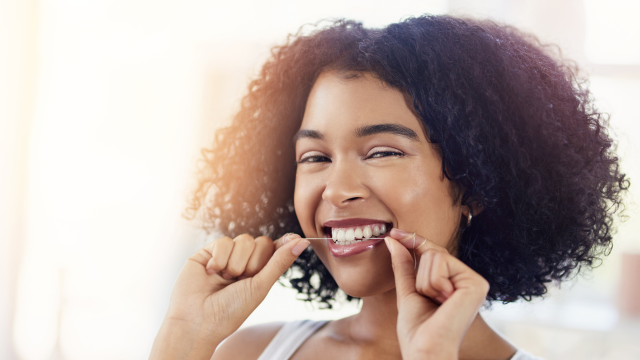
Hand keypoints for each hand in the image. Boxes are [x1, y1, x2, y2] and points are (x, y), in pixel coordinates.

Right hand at [150, 233, 308, 359]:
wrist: (197, 320)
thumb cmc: (230, 311)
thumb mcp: (260, 286)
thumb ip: (280, 262)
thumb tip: (303, 241)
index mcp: (259, 273)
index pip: (276, 249)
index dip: (284, 244)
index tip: (295, 238)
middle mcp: (244, 263)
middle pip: (262, 242)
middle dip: (255, 262)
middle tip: (242, 279)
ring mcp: (227, 256)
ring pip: (243, 240)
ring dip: (236, 262)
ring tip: (225, 280)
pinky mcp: (208, 252)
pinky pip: (224, 241)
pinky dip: (220, 258)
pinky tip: (211, 272)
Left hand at [385, 229, 488, 359]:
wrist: (425, 350)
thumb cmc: (417, 329)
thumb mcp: (407, 291)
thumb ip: (404, 265)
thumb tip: (393, 238)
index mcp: (456, 282)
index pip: (433, 253)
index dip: (413, 241)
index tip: (393, 232)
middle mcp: (469, 280)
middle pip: (433, 251)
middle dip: (419, 275)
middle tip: (428, 299)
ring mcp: (475, 281)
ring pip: (435, 256)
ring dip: (424, 282)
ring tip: (435, 304)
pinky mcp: (476, 283)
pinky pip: (441, 263)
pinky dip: (432, 283)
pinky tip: (443, 302)